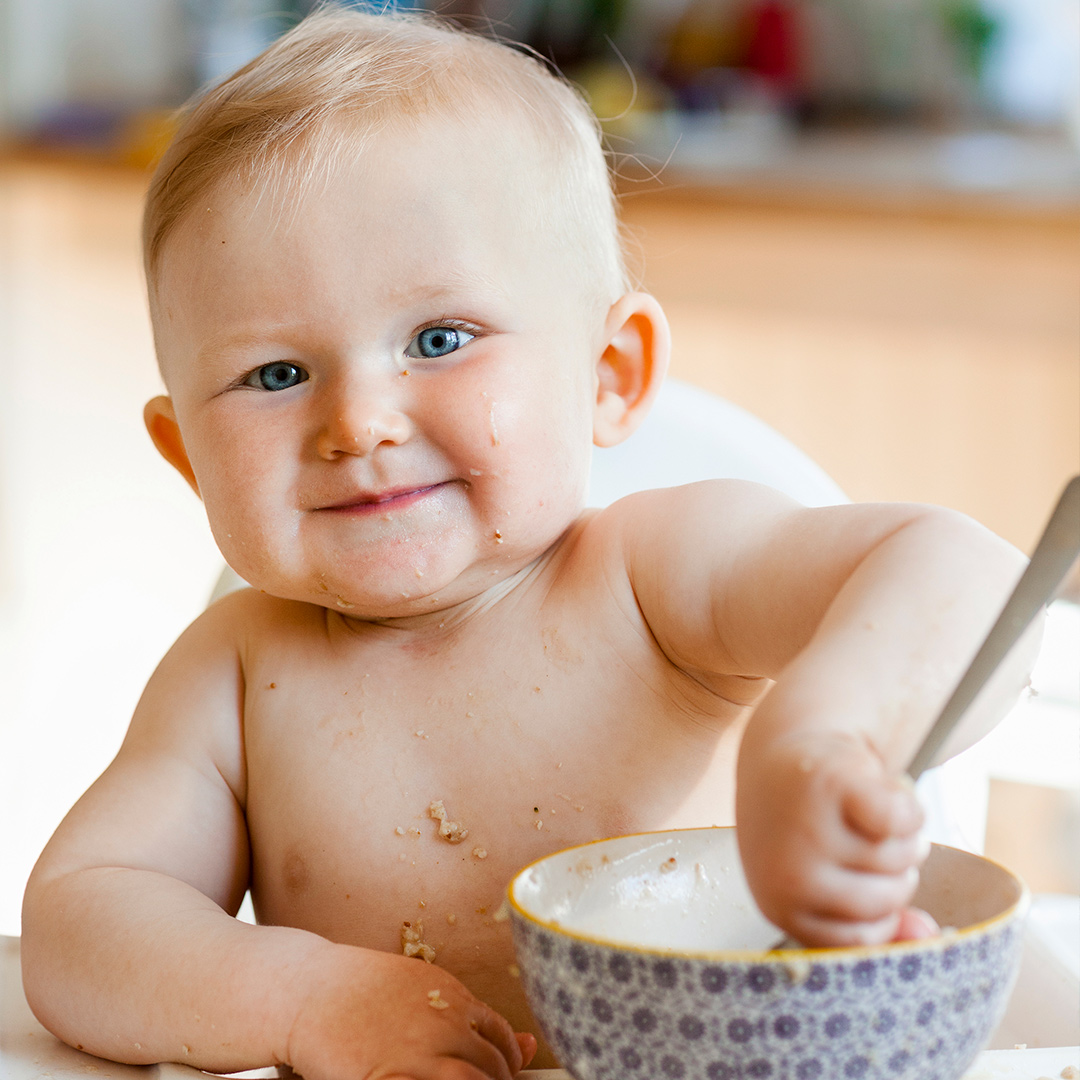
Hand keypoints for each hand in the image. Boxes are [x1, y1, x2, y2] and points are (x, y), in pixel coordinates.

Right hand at [285, 944, 535, 1079]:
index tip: (497, 1077)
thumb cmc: (363, 988)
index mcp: (453, 998)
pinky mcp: (389, 1078)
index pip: (500, 1040)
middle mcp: (443, 1023)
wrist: (309, 988)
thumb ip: (470, 1015)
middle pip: (491, 1069)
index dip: (504, 1065)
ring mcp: (417, 1053)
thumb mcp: (424, 988)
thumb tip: (528, 1043)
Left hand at [737, 730, 930, 947]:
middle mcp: (787, 876)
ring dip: (900, 834)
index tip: (863, 876)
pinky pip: (902, 818)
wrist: (779, 752)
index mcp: (782, 907)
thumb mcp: (834, 883)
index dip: (882, 909)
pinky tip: (876, 789)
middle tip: (865, 836)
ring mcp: (805, 831)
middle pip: (890, 897)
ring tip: (865, 813)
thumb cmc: (811, 827)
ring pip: (899, 856)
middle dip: (895, 868)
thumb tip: (928, 935)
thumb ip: (883, 924)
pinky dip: (907, 804)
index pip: (866, 939)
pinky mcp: (829, 784)